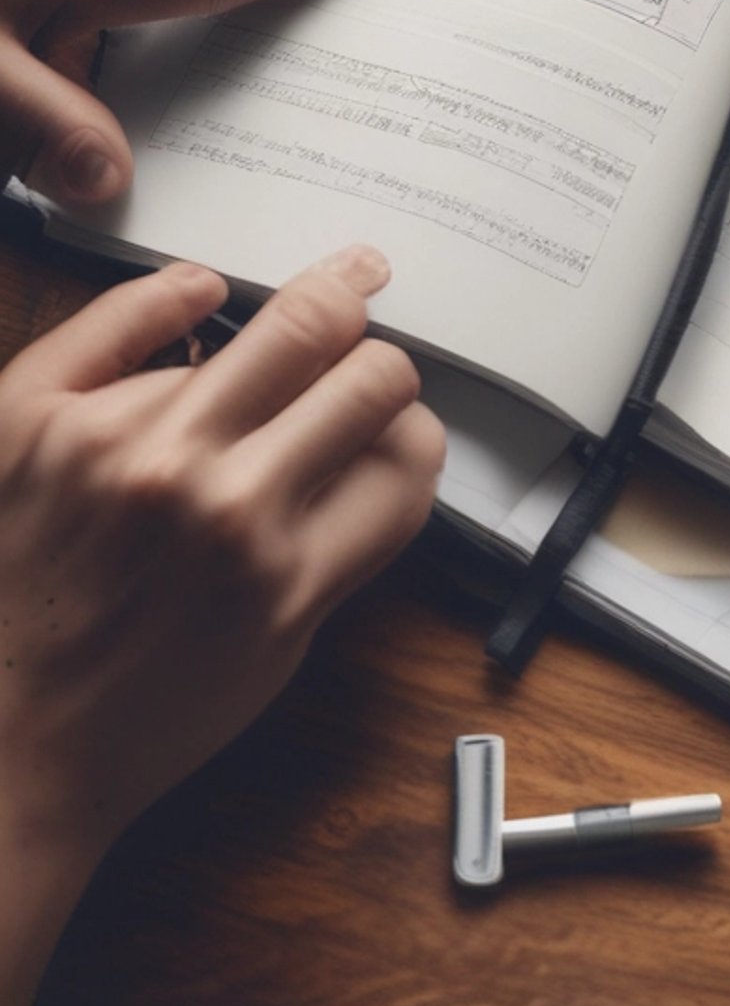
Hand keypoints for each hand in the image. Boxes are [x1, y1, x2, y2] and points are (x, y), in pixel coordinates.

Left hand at [0, 249, 442, 1002]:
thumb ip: (344, 548)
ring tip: (334, 290)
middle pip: (370, 371)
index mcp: (280, 572)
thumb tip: (385, 442)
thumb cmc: (127, 715)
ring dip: (320, 307)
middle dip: (382, 365)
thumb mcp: (277, 655)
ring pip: (281, 322)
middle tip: (372, 357)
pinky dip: (178, 294)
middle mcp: (211, 500)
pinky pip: (131, 312)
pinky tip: (201, 295)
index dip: (415, 432)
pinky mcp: (35, 419)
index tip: (397, 426)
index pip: (408, 452)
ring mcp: (121, 449)